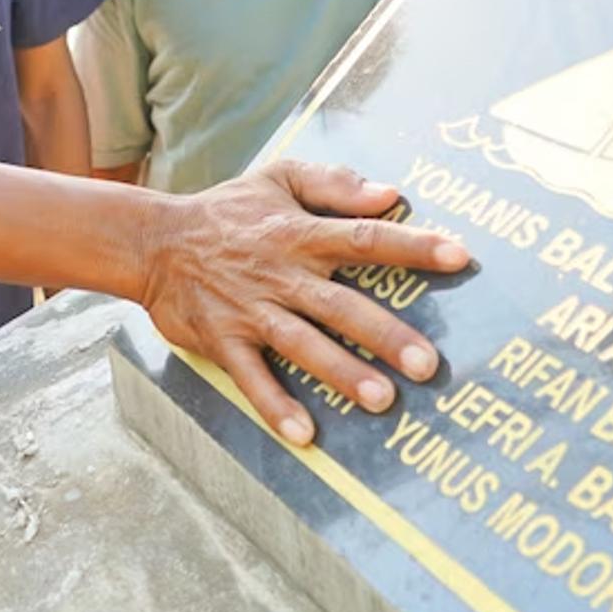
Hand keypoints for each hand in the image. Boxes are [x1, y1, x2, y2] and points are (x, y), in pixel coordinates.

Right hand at [141, 161, 468, 447]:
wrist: (153, 242)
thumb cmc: (227, 211)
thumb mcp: (278, 178)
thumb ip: (334, 184)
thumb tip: (390, 194)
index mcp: (299, 233)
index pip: (363, 237)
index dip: (412, 246)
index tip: (460, 256)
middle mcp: (280, 274)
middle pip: (339, 305)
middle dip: (384, 333)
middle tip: (428, 363)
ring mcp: (250, 311)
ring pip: (301, 344)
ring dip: (341, 373)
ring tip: (383, 400)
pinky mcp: (223, 341)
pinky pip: (250, 377)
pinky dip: (275, 405)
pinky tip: (304, 433)